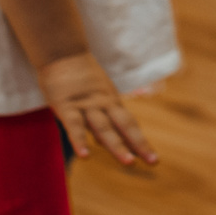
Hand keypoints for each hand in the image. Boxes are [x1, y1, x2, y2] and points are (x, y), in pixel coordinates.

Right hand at [35, 51, 158, 167]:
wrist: (62, 51)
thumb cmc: (79, 77)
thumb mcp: (96, 95)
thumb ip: (100, 119)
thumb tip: (105, 144)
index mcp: (111, 102)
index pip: (129, 125)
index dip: (140, 142)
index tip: (153, 159)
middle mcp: (104, 104)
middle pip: (124, 126)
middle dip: (138, 144)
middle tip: (153, 161)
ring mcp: (86, 105)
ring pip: (103, 128)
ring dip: (116, 146)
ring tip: (128, 162)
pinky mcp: (66, 106)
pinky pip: (74, 126)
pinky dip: (80, 141)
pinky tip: (85, 157)